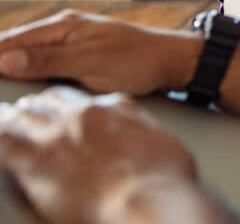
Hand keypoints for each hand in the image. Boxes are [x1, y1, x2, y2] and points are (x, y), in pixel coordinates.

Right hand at [0, 10, 196, 94]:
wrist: (173, 62)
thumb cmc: (139, 60)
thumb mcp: (92, 62)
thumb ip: (49, 60)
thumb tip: (5, 58)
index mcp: (61, 27)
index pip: (8, 41)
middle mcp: (61, 32)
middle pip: (11, 48)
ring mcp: (68, 45)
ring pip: (24, 57)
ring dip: (6, 68)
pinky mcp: (76, 59)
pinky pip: (40, 65)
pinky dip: (23, 73)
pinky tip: (14, 84)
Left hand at [0, 86, 197, 223]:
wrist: (149, 198)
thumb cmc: (165, 178)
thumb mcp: (164, 141)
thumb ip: (143, 133)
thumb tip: (145, 139)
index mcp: (115, 108)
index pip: (80, 99)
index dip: (66, 105)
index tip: (63, 113)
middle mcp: (84, 114)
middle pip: (49, 102)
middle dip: (37, 108)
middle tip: (27, 114)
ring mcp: (59, 134)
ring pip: (22, 117)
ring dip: (12, 120)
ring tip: (5, 122)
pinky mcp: (37, 160)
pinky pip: (3, 142)